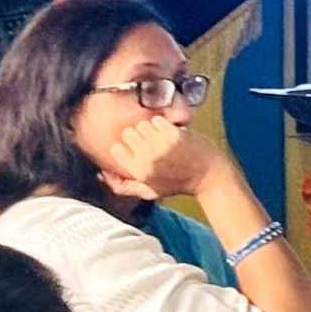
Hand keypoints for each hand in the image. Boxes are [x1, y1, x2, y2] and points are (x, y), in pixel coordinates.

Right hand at [97, 116, 222, 202]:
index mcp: (139, 171)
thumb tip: (102, 176)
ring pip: (141, 125)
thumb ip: (123, 186)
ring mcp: (161, 144)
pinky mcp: (174, 134)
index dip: (124, 147)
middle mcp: (147, 157)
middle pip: (127, 134)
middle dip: (137, 137)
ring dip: (149, 129)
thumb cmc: (178, 184)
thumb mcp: (149, 191)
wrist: (208, 176)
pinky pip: (157, 120)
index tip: (134, 149)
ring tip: (160, 139)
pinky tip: (169, 133)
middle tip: (149, 144)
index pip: (115, 148)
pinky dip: (162, 124)